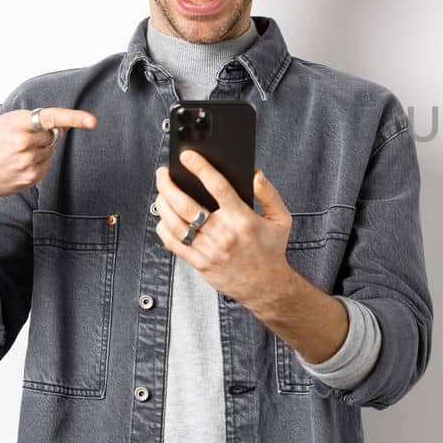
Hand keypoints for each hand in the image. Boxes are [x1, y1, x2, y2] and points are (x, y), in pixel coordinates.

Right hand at [0, 107, 97, 199]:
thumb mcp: (5, 123)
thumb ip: (35, 120)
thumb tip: (66, 123)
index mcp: (15, 124)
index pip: (50, 118)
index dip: (73, 118)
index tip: (91, 121)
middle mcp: (22, 143)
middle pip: (52, 135)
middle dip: (42, 136)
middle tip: (20, 140)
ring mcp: (27, 162)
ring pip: (50, 150)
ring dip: (39, 150)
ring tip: (15, 154)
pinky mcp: (31, 177)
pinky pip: (47, 164)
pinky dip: (38, 162)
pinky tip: (19, 163)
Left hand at [153, 150, 294, 306]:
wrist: (266, 287)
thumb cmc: (272, 251)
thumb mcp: (281, 219)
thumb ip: (269, 194)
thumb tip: (255, 174)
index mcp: (243, 220)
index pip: (218, 187)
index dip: (200, 168)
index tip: (188, 156)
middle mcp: (223, 234)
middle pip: (185, 204)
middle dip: (169, 184)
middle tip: (163, 173)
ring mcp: (208, 249)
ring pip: (174, 222)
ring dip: (162, 203)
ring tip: (160, 192)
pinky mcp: (198, 262)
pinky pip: (173, 243)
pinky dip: (163, 226)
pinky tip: (164, 217)